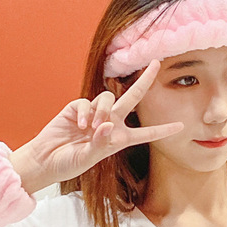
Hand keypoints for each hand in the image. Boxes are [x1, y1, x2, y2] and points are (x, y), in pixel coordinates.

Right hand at [11, 60, 183, 191]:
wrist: (45, 159)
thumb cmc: (69, 163)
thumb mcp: (88, 158)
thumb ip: (100, 143)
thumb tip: (108, 124)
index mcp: (119, 139)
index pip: (145, 133)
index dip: (163, 130)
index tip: (181, 127)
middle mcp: (111, 123)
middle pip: (133, 98)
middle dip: (145, 80)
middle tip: (156, 63)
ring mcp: (95, 114)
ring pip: (109, 98)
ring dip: (103, 111)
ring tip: (91, 128)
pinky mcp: (78, 107)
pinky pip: (87, 102)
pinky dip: (86, 112)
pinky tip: (80, 125)